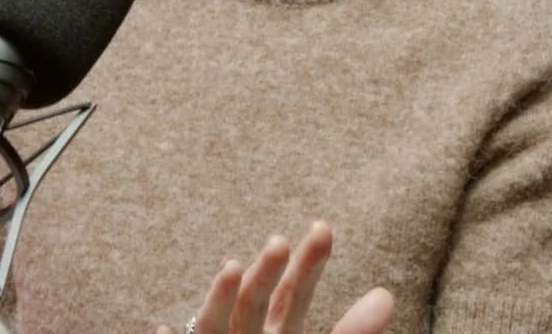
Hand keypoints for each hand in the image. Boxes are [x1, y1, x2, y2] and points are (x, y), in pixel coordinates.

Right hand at [154, 221, 394, 333]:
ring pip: (214, 326)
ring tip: (231, 268)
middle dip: (266, 272)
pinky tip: (164, 329)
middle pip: (255, 302)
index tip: (324, 229)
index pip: (293, 294)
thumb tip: (387, 296)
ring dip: (218, 297)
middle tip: (282, 241)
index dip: (309, 264)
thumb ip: (351, 332)